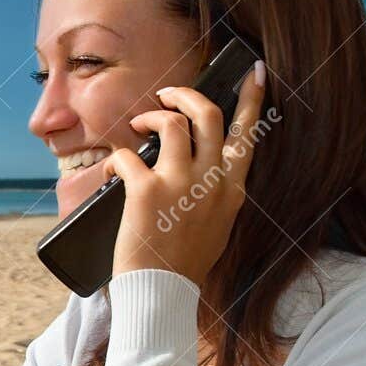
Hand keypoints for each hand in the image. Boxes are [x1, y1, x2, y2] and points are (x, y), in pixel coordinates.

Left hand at [100, 60, 266, 286]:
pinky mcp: (146, 192)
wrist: (162, 292)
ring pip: (171, 123)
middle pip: (208, 115)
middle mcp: (211, 181)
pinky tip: (111, 172)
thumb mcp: (217, 225)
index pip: (248, 135)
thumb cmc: (184, 263)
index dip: (252, 99)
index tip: (254, 73)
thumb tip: (204, 167)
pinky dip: (115, 159)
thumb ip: (216, 193)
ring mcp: (180, 184)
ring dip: (151, 117)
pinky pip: (127, 155)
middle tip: (168, 93)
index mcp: (232, 190)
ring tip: (138, 126)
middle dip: (186, 94)